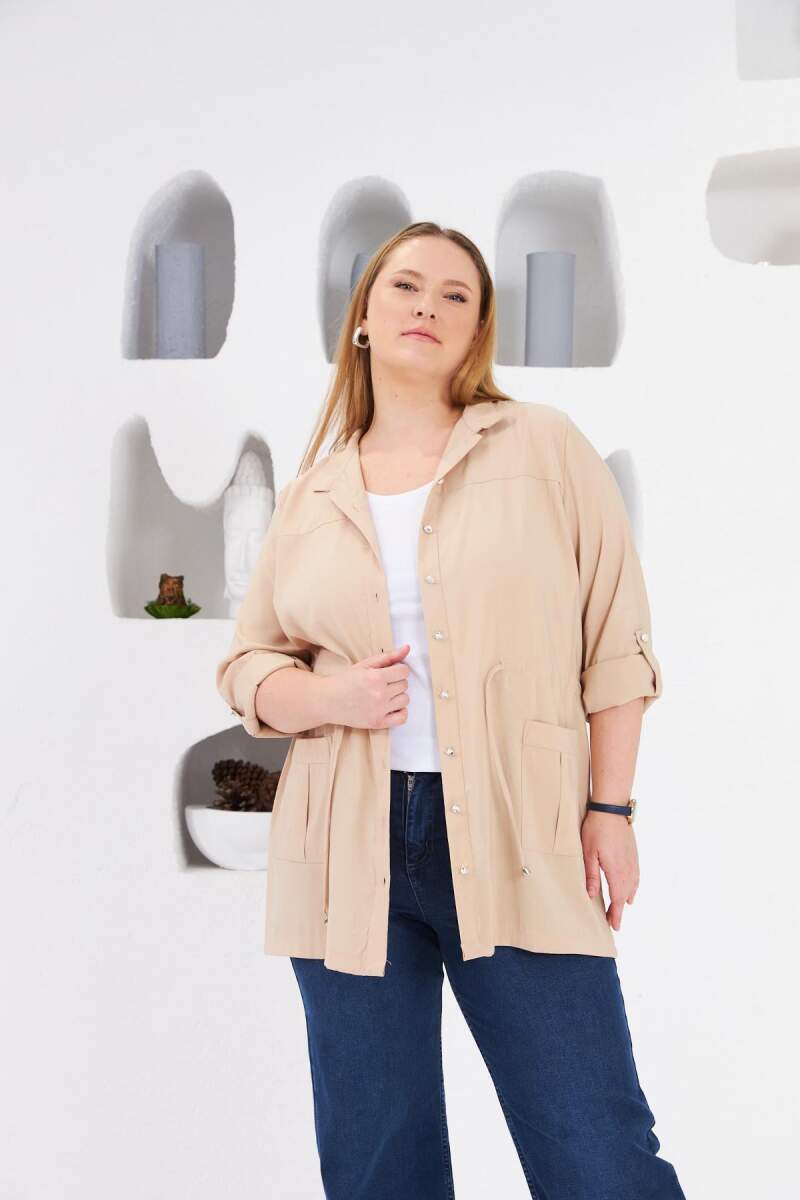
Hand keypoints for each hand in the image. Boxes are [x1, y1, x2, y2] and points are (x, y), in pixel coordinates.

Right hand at [325, 644, 411, 729]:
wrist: (327, 701)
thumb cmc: (345, 681)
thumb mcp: (365, 665)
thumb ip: (388, 657)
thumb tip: (407, 648)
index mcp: (375, 677)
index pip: (404, 671)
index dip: (398, 670)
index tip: (390, 672)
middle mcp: (379, 694)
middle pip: (404, 685)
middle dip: (396, 681)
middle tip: (383, 683)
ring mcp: (379, 710)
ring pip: (405, 700)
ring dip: (398, 696)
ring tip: (386, 694)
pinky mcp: (378, 722)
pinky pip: (402, 718)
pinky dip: (400, 712)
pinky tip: (391, 706)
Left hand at [580, 810, 639, 930]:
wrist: (612, 809)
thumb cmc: (596, 829)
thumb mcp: (588, 853)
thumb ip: (591, 875)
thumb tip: (591, 895)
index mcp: (616, 871)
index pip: (617, 899)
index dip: (616, 914)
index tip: (614, 927)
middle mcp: (628, 869)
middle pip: (625, 895)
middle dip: (619, 909)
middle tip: (613, 921)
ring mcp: (633, 861)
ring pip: (632, 886)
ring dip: (626, 898)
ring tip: (620, 908)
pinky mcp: (634, 854)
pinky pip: (636, 876)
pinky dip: (633, 886)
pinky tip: (631, 889)